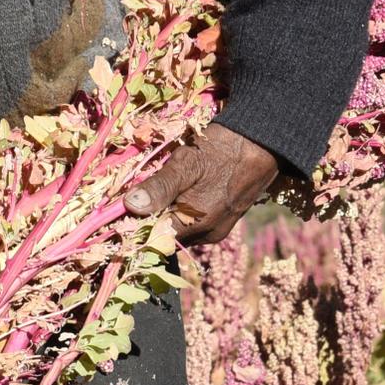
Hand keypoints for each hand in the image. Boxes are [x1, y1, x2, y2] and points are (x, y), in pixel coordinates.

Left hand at [123, 123, 282, 249]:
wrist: (263, 144)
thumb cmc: (222, 151)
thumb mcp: (186, 164)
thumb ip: (159, 188)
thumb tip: (130, 206)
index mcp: (195, 225)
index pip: (152, 239)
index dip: (134, 224)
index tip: (121, 209)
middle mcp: (206, 236)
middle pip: (166, 236)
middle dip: (150, 218)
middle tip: (140, 193)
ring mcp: (217, 230)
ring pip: (179, 230)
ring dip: (167, 214)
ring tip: (163, 189)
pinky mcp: (224, 222)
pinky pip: (193, 224)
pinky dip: (182, 212)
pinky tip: (181, 192)